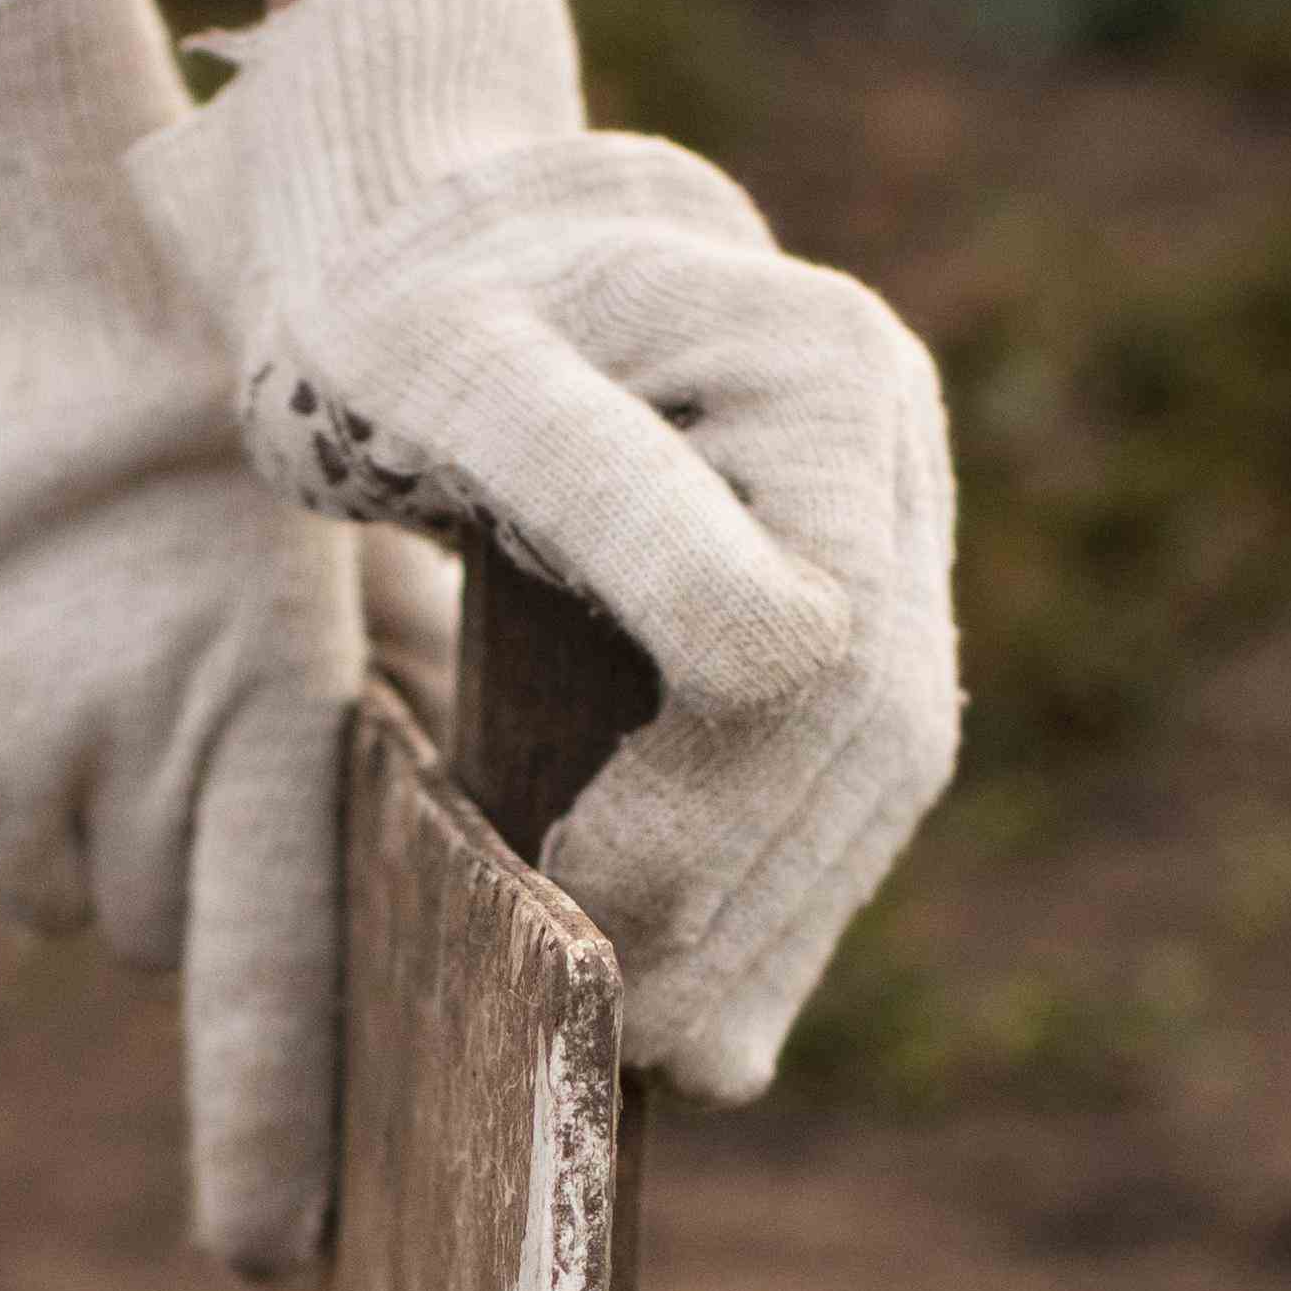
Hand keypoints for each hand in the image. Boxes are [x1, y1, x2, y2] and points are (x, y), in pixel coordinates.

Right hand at [0, 0, 369, 1273]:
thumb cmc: (199, 374)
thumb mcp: (339, 522)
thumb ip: (417, 688)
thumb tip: (502, 839)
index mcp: (229, 717)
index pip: (256, 972)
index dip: (265, 1120)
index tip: (270, 1250)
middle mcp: (75, 766)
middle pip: (146, 915)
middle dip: (179, 843)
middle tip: (183, 687)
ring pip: (30, 864)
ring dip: (64, 790)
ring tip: (77, 622)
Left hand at [127, 0, 956, 1100]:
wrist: (428, 236)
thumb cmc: (400, 300)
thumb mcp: (445, 365)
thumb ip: (595, 487)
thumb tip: (781, 663)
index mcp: (816, 370)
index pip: (811, 648)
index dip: (705, 799)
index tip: (570, 883)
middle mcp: (886, 437)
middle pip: (872, 726)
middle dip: (751, 899)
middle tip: (614, 1028)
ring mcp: (890, 511)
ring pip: (886, 767)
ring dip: (788, 930)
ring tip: (674, 1055)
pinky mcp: (854, 580)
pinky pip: (856, 769)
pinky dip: (790, 897)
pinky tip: (723, 1015)